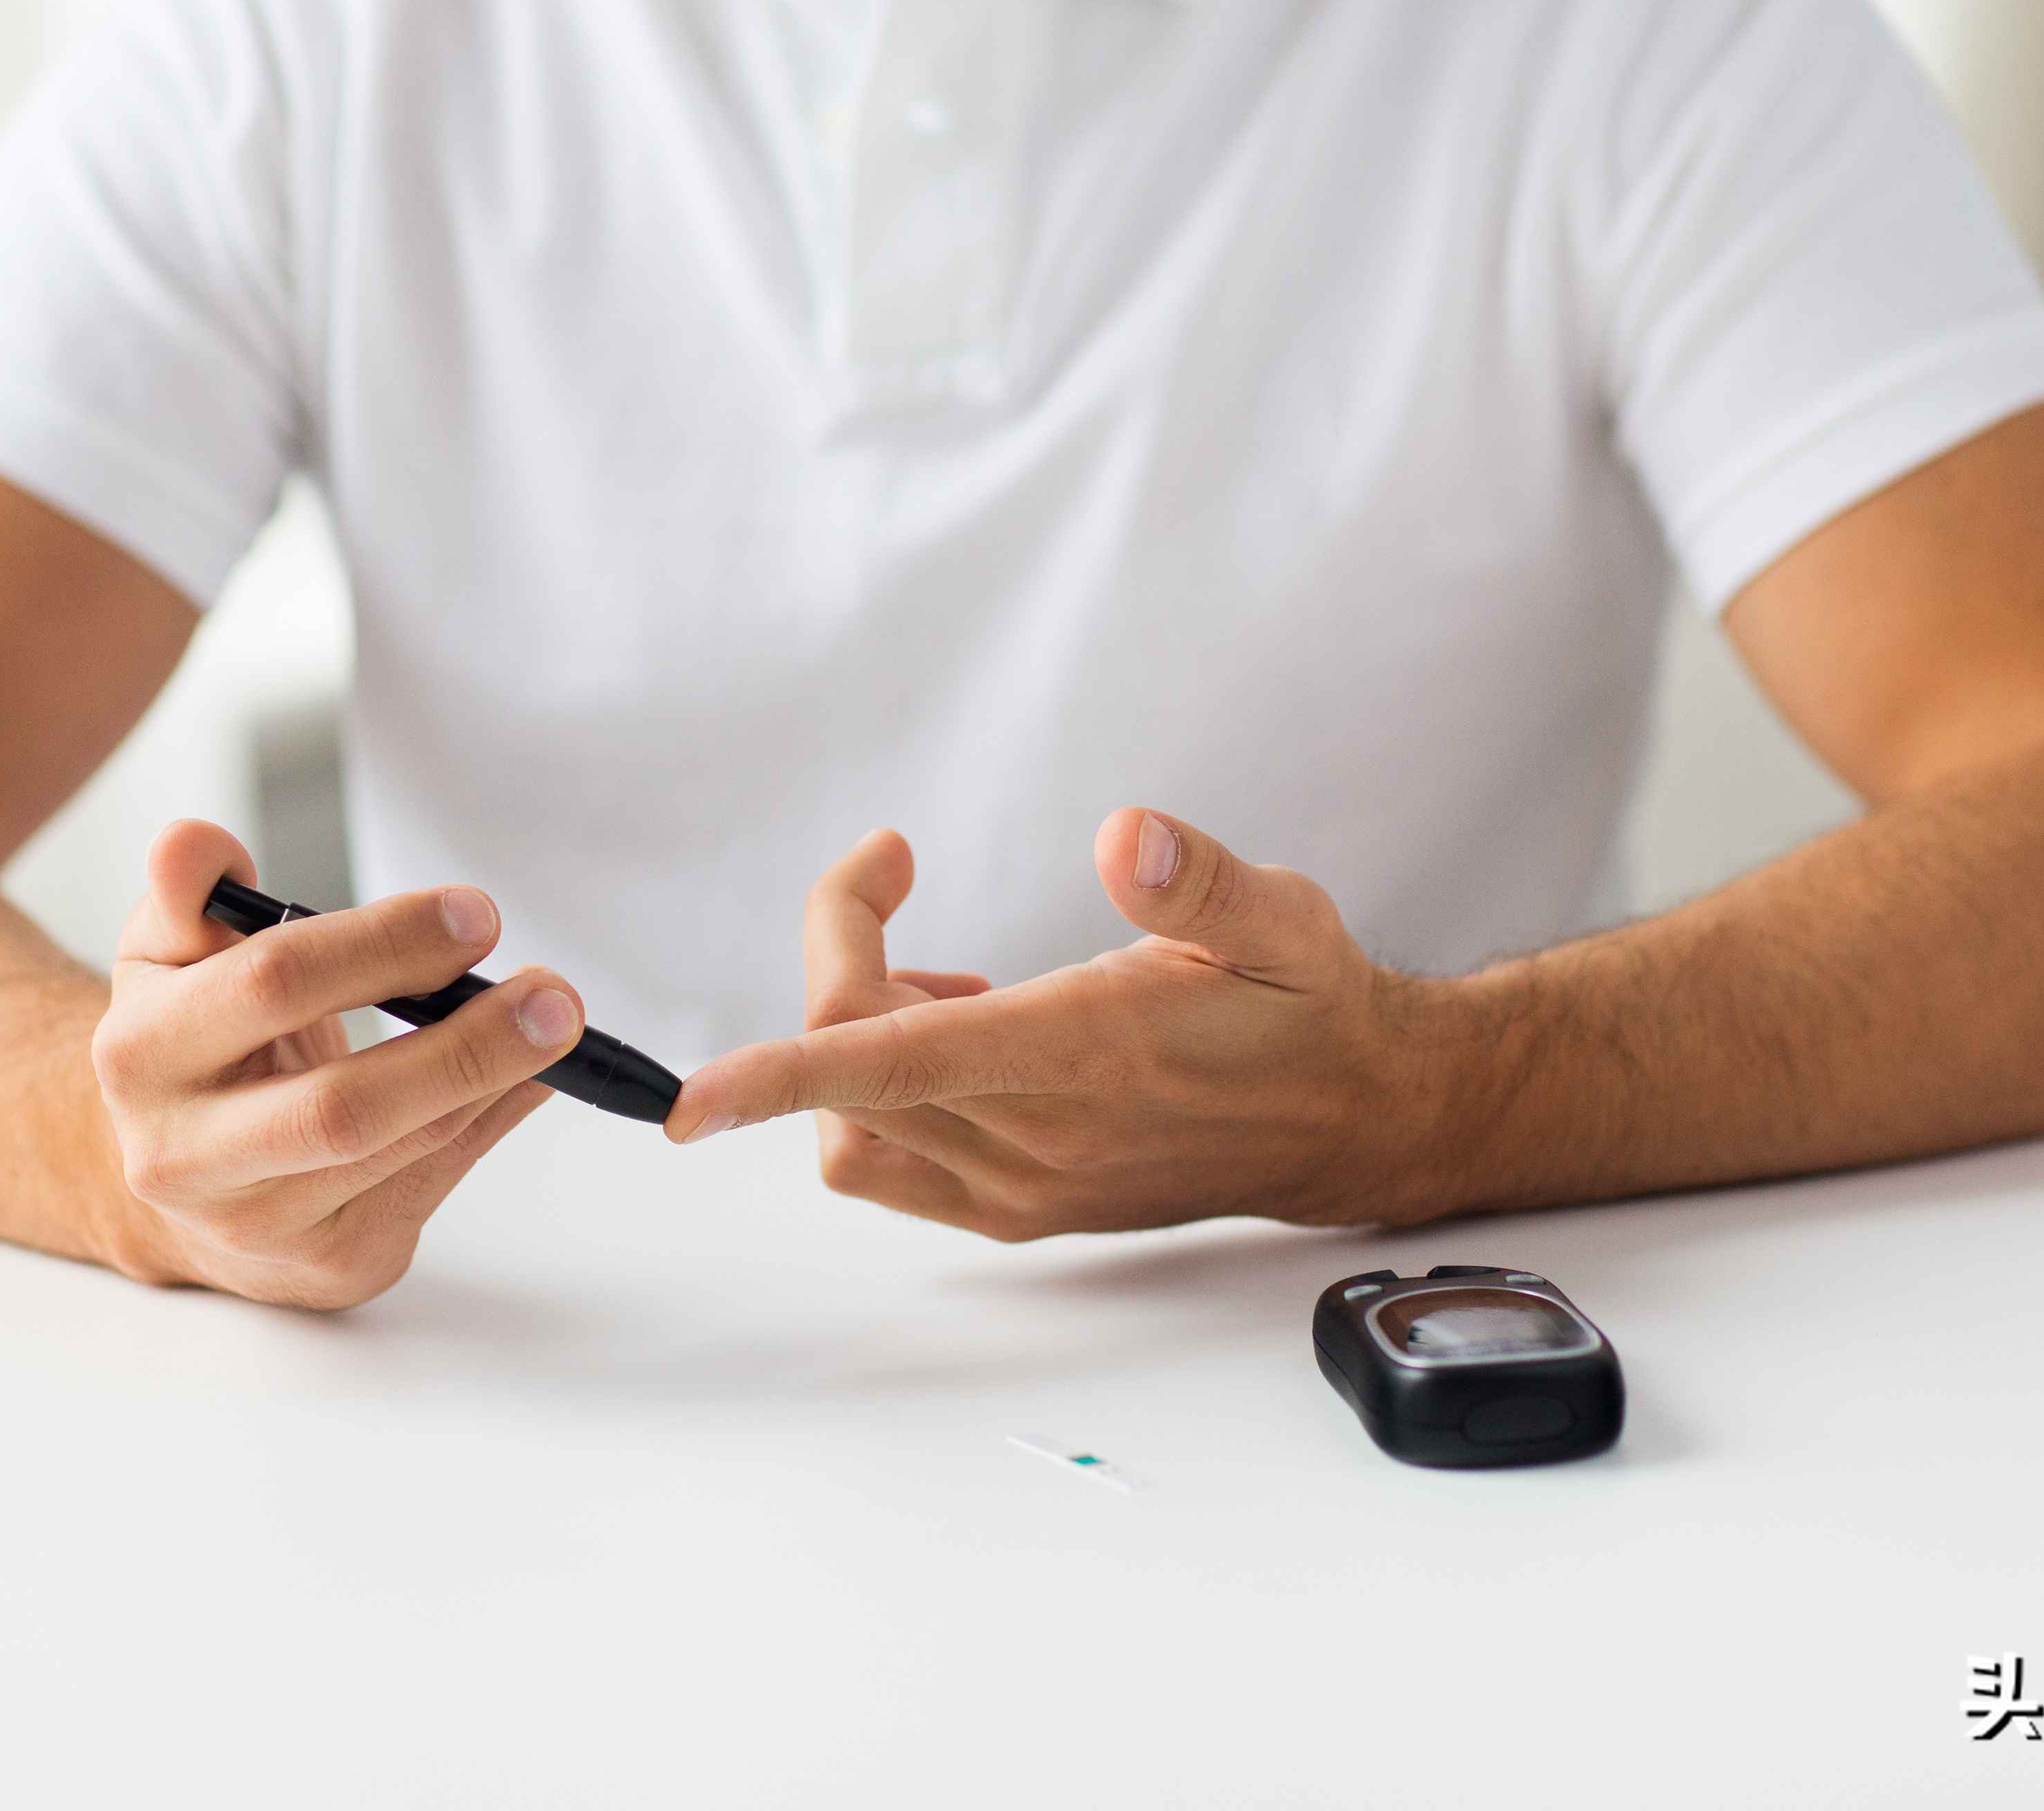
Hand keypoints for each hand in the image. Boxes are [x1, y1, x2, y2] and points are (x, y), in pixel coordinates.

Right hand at [92, 820, 581, 1307]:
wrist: (179, 1181)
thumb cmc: (196, 1044)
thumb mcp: (173, 959)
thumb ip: (191, 897)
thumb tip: (194, 842)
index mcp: (140, 1054)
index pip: (272, 986)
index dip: (384, 945)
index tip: (476, 914)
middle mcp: (184, 1156)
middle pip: (343, 1107)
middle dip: (465, 1044)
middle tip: (552, 993)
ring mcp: (256, 1223)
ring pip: (401, 1148)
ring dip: (494, 1079)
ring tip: (556, 1023)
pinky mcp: (325, 1261)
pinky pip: (431, 1181)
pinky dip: (488, 1118)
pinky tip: (528, 1075)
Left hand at [668, 814, 1475, 1238]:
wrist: (1354, 1117)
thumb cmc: (1308, 1006)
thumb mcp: (1281, 917)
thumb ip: (1201, 882)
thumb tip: (1127, 836)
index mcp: (1082, 1057)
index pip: (895, 1067)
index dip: (781, 1072)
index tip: (689, 1100)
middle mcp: (1037, 1138)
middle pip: (852, 1069)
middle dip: (839, 955)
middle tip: (890, 867)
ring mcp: (1022, 1185)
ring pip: (857, 1129)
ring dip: (854, 1037)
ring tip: (939, 970)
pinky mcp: (1019, 1206)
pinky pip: (894, 1163)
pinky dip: (878, 1093)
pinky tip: (953, 1026)